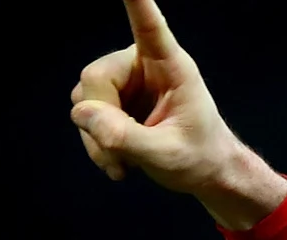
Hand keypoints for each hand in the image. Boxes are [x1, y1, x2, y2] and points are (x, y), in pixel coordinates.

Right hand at [66, 0, 286, 227]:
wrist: (205, 174)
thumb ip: (125, 137)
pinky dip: (96, 142)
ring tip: (124, 161)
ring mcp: (125, 81)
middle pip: (96, 77)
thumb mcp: (166, 155)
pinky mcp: (113, 99)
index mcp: (170, 65)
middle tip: (119, 157)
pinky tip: (118, 161)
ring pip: (84, 98)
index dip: (136, 2)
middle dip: (101, 121)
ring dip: (98, 138)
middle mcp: (143, 63)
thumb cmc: (199, 157)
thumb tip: (82, 113)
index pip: (148, 25)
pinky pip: (85, 114)